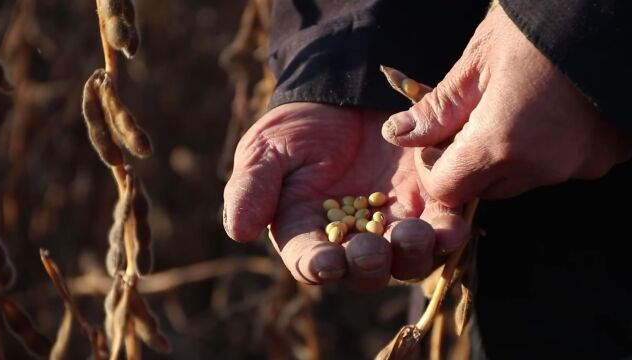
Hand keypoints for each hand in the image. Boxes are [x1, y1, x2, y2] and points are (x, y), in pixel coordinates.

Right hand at [223, 103, 467, 290]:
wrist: (345, 92)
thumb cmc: (299, 126)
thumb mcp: (265, 150)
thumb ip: (252, 188)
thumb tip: (237, 232)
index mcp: (309, 233)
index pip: (312, 262)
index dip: (319, 267)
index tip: (327, 262)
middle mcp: (353, 239)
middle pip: (364, 272)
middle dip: (369, 265)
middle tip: (372, 249)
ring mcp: (393, 224)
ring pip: (407, 261)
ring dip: (412, 255)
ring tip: (413, 235)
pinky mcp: (428, 204)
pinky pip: (442, 230)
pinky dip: (448, 235)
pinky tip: (450, 229)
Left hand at [382, 5, 631, 207]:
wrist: (613, 10)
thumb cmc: (537, 28)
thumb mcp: (477, 63)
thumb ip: (436, 109)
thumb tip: (398, 134)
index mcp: (503, 144)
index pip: (447, 190)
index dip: (432, 169)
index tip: (435, 140)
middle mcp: (543, 167)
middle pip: (483, 189)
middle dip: (466, 163)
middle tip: (469, 119)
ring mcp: (579, 165)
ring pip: (520, 180)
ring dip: (504, 158)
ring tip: (509, 109)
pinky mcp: (604, 156)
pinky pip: (557, 167)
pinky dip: (542, 150)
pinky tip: (545, 113)